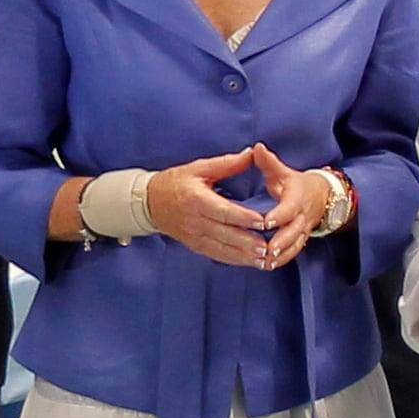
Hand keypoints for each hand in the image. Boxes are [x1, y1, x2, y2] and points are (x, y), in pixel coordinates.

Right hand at [145, 149, 272, 267]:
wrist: (150, 202)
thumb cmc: (175, 182)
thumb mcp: (199, 168)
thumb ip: (226, 164)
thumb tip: (251, 154)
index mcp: (196, 199)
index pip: (223, 211)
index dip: (243, 217)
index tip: (262, 221)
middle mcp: (195, 220)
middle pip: (224, 234)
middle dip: (247, 243)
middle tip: (268, 247)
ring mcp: (194, 235)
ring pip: (222, 249)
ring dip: (244, 256)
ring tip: (264, 260)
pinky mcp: (195, 245)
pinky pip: (216, 255)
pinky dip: (234, 260)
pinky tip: (250, 263)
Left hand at [244, 146, 337, 267]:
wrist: (321, 196)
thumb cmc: (295, 184)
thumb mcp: (283, 172)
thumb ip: (268, 163)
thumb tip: (257, 147)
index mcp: (297, 198)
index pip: (289, 208)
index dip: (279, 215)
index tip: (266, 221)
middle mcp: (302, 216)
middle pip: (294, 231)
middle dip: (281, 242)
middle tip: (267, 250)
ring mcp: (303, 230)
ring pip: (295, 245)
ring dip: (281, 255)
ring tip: (266, 262)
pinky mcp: (301, 239)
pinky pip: (294, 252)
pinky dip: (283, 260)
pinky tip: (268, 266)